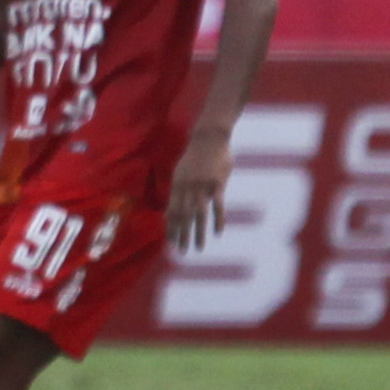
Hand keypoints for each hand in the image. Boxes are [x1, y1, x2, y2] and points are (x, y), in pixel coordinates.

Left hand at [168, 126, 233, 251]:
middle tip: (181, 252)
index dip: (171, 228)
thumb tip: (174, 206)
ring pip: (198, 215)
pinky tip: (217, 233)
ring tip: (197, 248)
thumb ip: (179, 189)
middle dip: (181, 236)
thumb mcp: (182, 171)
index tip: (171, 243)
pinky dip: (217, 220)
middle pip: (182, 217)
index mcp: (176, 185)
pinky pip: (217, 206)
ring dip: (197, 233)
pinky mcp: (217, 184)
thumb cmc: (197, 155)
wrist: (209, 137)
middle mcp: (186, 188)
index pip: (172, 212)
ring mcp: (202, 187)